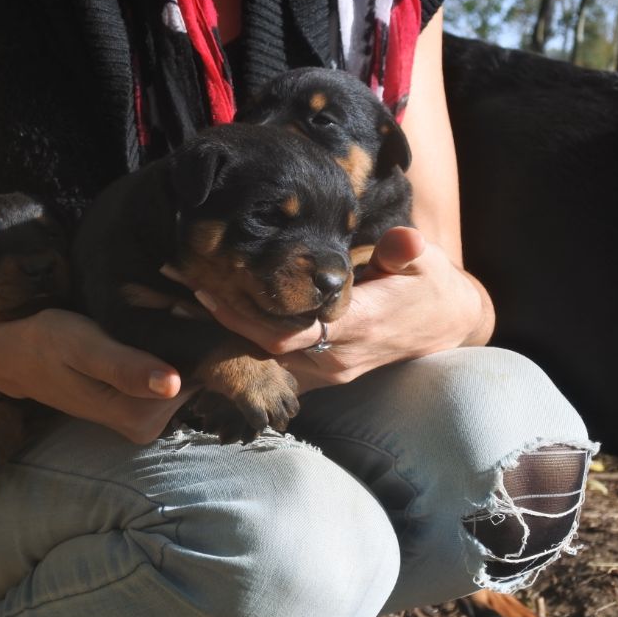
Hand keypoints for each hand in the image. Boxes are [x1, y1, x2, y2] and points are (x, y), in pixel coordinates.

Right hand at [0, 309, 191, 443]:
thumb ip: (126, 368)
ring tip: (149, 319)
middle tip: (159, 311)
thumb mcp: (85, 347)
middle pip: (193, 380)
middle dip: (183, 343)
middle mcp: (147, 427)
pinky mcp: (137, 410)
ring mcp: (143, 421)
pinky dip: (163, 354)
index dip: (192, 343)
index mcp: (139, 416)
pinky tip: (146, 335)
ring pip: (182, 377)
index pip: (197, 380)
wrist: (15, 357)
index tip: (176, 313)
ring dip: (173, 347)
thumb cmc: (47, 343)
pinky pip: (168, 379)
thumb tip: (171, 384)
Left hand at [177, 226, 487, 391]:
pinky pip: (273, 364)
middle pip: (263, 347)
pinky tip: (207, 321)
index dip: (244, 315)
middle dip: (218, 322)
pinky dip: (240, 345)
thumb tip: (404, 241)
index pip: (288, 329)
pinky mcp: (320, 375)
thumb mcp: (426, 261)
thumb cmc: (428, 285)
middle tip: (174, 289)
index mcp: (358, 327)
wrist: (443, 325)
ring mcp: (327, 373)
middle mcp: (336, 359)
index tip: (205, 289)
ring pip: (264, 359)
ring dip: (222, 333)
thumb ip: (409, 252)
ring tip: (176, 302)